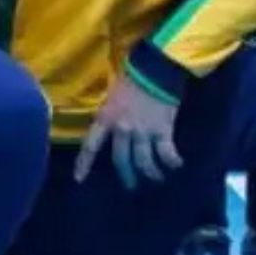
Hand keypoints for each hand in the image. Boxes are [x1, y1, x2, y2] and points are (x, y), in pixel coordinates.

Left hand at [74, 73, 182, 189]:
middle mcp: (122, 129)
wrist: (154, 69)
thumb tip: (113, 129)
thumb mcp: (112, 96)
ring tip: (156, 178)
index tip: (79, 179)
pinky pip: (166, 153)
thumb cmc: (131, 77)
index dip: (84, 164)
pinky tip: (176, 165)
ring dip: (151, 173)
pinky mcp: (162, 130)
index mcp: (105, 118)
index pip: (90, 146)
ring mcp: (143, 131)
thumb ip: (110, 115)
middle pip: (122, 160)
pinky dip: (171, 161)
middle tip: (131, 186)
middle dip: (127, 176)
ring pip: (144, 162)